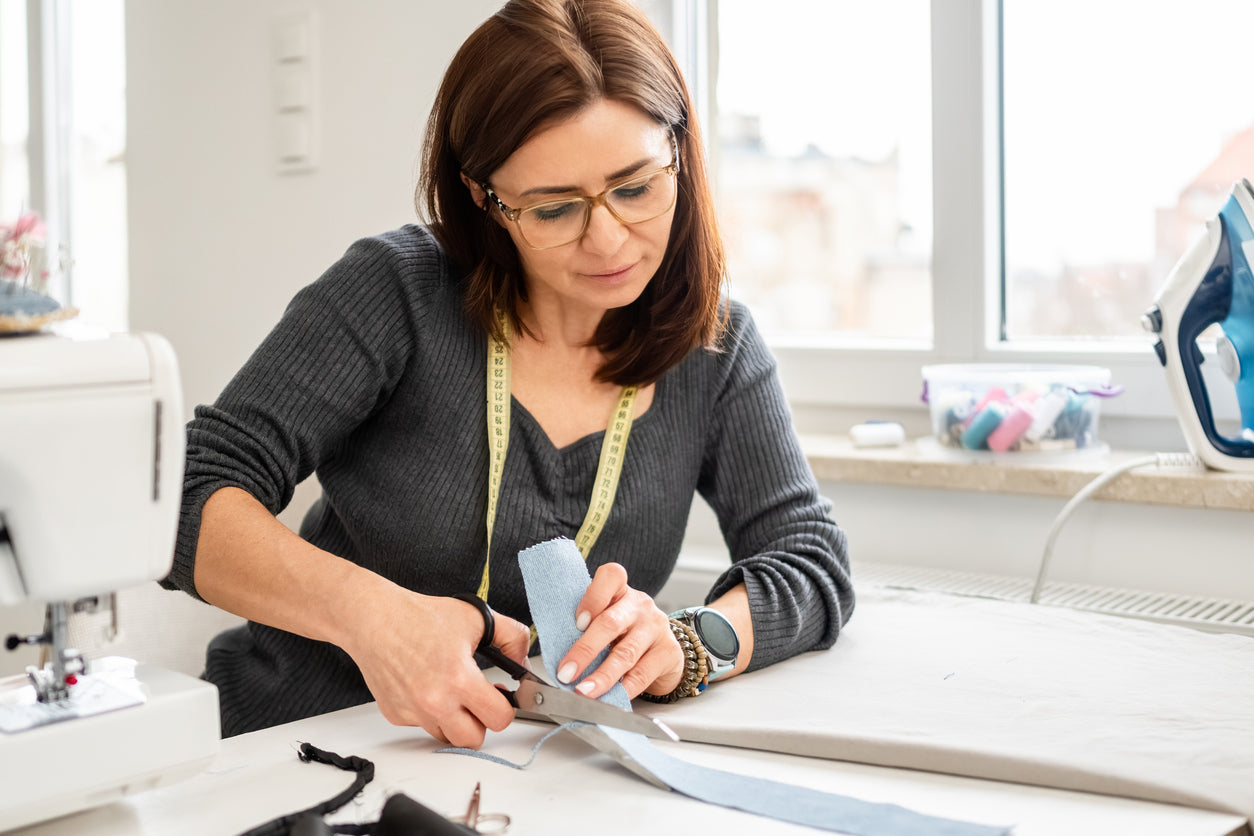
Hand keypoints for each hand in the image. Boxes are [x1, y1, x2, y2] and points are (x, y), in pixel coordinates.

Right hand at [342, 585, 530, 748]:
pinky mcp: (396, 715)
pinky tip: (426, 686)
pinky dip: (429, 713)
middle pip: (474, 739)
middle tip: (476, 698)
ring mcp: (413, 712)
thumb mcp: (477, 618)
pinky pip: (423, 726)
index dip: (505, 707)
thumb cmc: (420, 616)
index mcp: (459, 678)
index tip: (500, 696)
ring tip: (451, 692)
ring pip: (447, 736)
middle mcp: (434, 701)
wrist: (375, 619)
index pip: (500, 719)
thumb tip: (523, 664)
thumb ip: (512, 638)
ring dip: (455, 720)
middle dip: (481, 721)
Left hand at [554, 562, 682, 699]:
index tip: (577, 622)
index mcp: (621, 591)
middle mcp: (640, 605)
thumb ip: (586, 626)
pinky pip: (641, 675)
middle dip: (585, 650)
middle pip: (611, 623)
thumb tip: (557, 652)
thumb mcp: (607, 619)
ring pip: (625, 654)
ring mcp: (656, 628)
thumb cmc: (624, 632)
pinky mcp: (668, 653)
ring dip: (601, 676)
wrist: (662, 648)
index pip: (610, 577)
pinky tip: (608, 698)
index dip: (592, 598)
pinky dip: (622, 689)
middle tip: (566, 672)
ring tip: (583, 691)